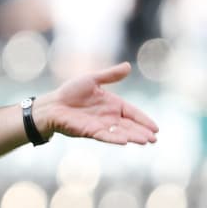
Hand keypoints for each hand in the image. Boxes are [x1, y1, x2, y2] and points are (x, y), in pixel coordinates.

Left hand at [43, 62, 158, 144]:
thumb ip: (110, 75)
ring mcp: (100, 125)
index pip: (133, 113)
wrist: (52, 104)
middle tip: (154, 139)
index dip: (144, 120)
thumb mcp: (92, 80)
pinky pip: (104, 135)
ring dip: (133, 136)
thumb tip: (128, 66)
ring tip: (146, 141)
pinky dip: (114, 137)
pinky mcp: (89, 131)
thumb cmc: (70, 92)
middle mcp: (109, 117)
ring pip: (120, 132)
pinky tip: (125, 141)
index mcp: (113, 104)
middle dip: (142, 132)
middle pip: (130, 125)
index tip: (156, 128)